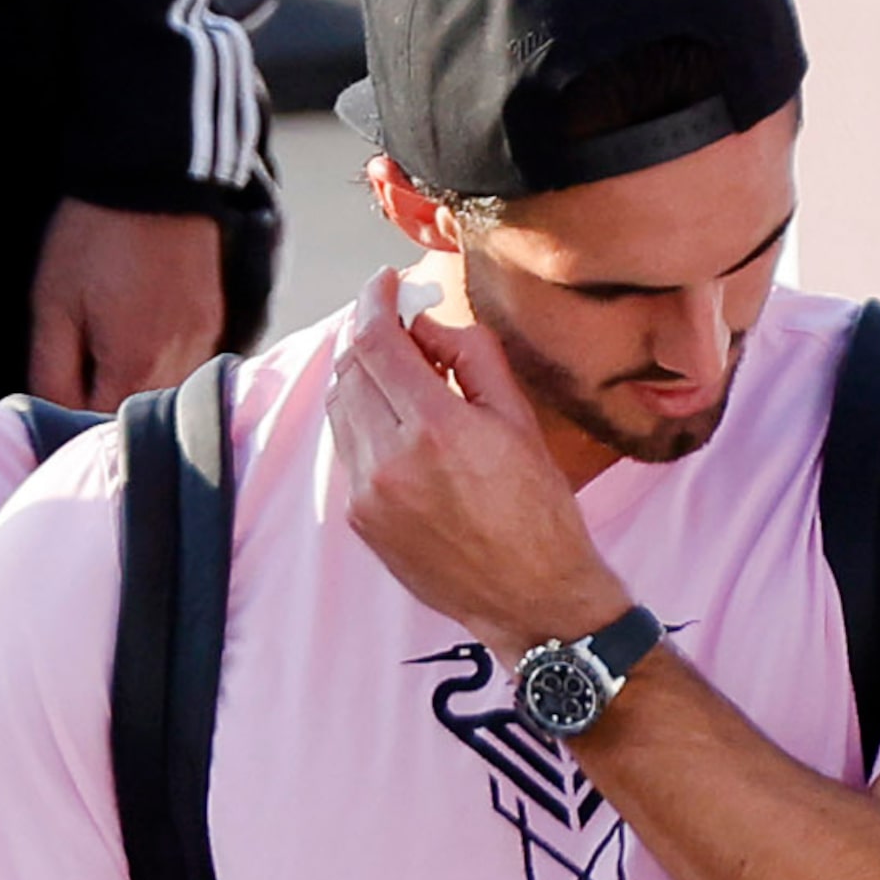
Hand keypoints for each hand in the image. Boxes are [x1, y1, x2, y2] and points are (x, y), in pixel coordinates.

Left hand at [26, 199, 223, 409]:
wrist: (150, 175)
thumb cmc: (92, 239)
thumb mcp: (53, 305)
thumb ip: (50, 372)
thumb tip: (46, 417)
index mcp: (134, 367)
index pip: (92, 427)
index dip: (62, 420)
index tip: (46, 394)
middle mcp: (178, 365)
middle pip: (130, 416)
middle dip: (96, 404)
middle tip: (70, 369)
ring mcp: (203, 343)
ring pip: (159, 395)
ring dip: (128, 387)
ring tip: (103, 348)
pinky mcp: (213, 322)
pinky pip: (183, 367)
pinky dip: (156, 366)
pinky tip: (135, 336)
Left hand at [327, 266, 629, 658]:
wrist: (530, 597)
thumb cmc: (538, 507)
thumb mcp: (518, 419)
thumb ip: (470, 357)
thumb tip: (424, 324)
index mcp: (435, 429)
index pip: (376, 343)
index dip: (373, 302)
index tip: (383, 283)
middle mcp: (389, 462)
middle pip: (349, 371)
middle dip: (369, 337)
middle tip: (400, 325)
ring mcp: (368, 494)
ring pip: (341, 409)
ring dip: (363, 378)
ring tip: (405, 374)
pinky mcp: (360, 519)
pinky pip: (348, 450)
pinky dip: (365, 421)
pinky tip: (400, 423)